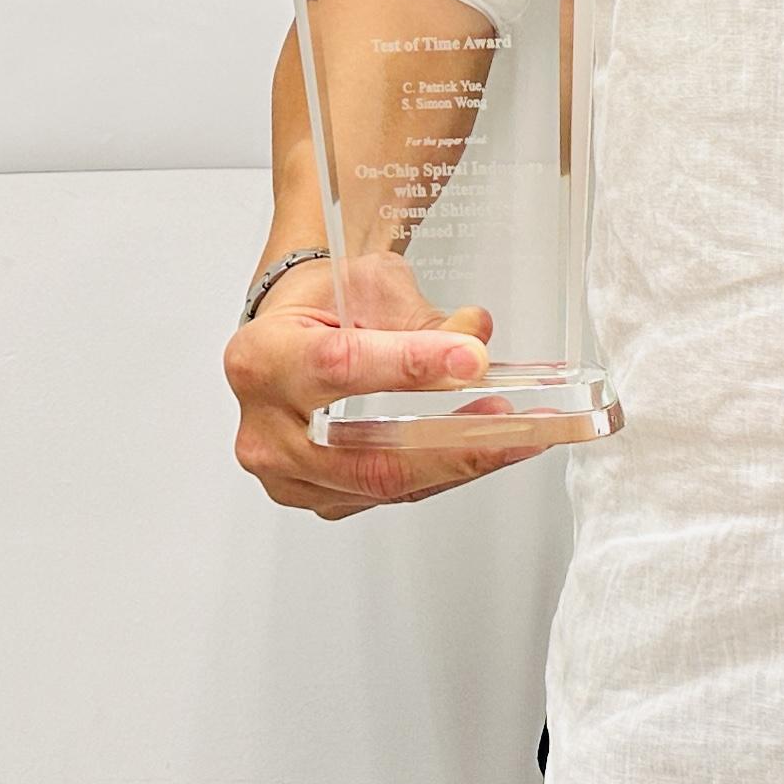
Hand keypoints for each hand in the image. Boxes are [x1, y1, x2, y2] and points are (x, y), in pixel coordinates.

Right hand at [224, 253, 556, 520]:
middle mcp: (266, 430)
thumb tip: (475, 338)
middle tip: (511, 421)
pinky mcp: (320, 499)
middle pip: (367, 455)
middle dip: (451, 442)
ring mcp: (289, 476)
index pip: (340, 367)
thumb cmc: (321, 303)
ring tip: (519, 433)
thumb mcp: (367, 284)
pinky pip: (391, 495)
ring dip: (461, 461)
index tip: (470, 358)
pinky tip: (485, 449)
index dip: (410, 365)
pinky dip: (444, 472)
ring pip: (386, 485)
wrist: (294, 333)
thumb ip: (421, 318)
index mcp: (263, 359)